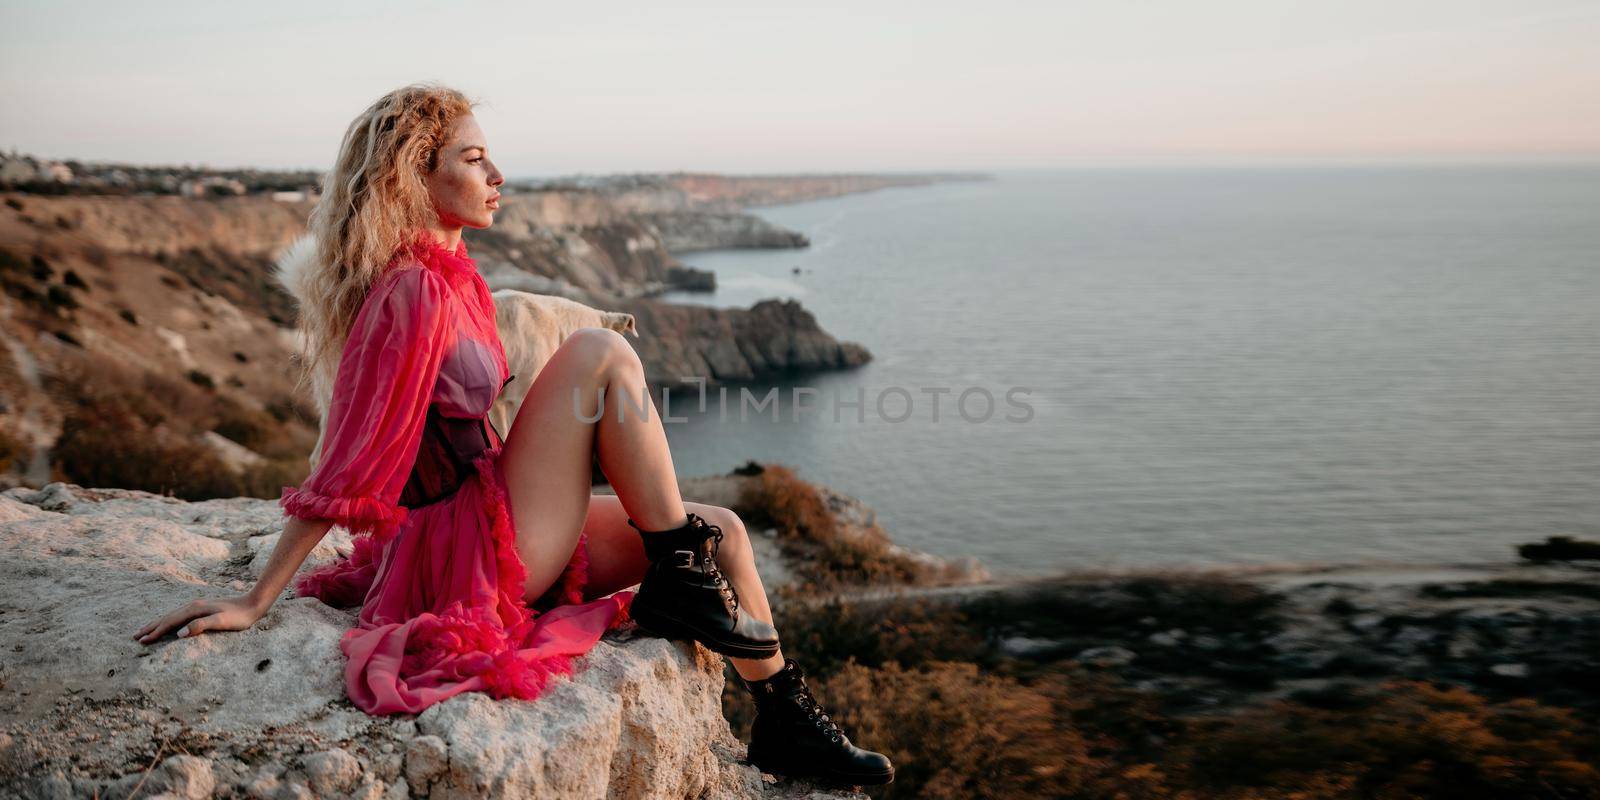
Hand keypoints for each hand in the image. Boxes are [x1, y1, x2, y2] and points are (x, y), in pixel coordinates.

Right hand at [133, 595, 265, 644]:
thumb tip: (179, 634)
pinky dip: (169, 621)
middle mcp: (193, 605)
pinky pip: (180, 616)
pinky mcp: (203, 609)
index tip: (142, 641)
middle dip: (151, 627)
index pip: (170, 622)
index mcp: (195, 609)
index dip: (155, 632)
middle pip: (167, 617)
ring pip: (172, 615)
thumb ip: (200, 626)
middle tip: (135, 637)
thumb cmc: (239, 616)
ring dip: (158, 623)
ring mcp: (198, 606)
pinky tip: (170, 625)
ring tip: (146, 631)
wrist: (254, 604)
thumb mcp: (221, 622)